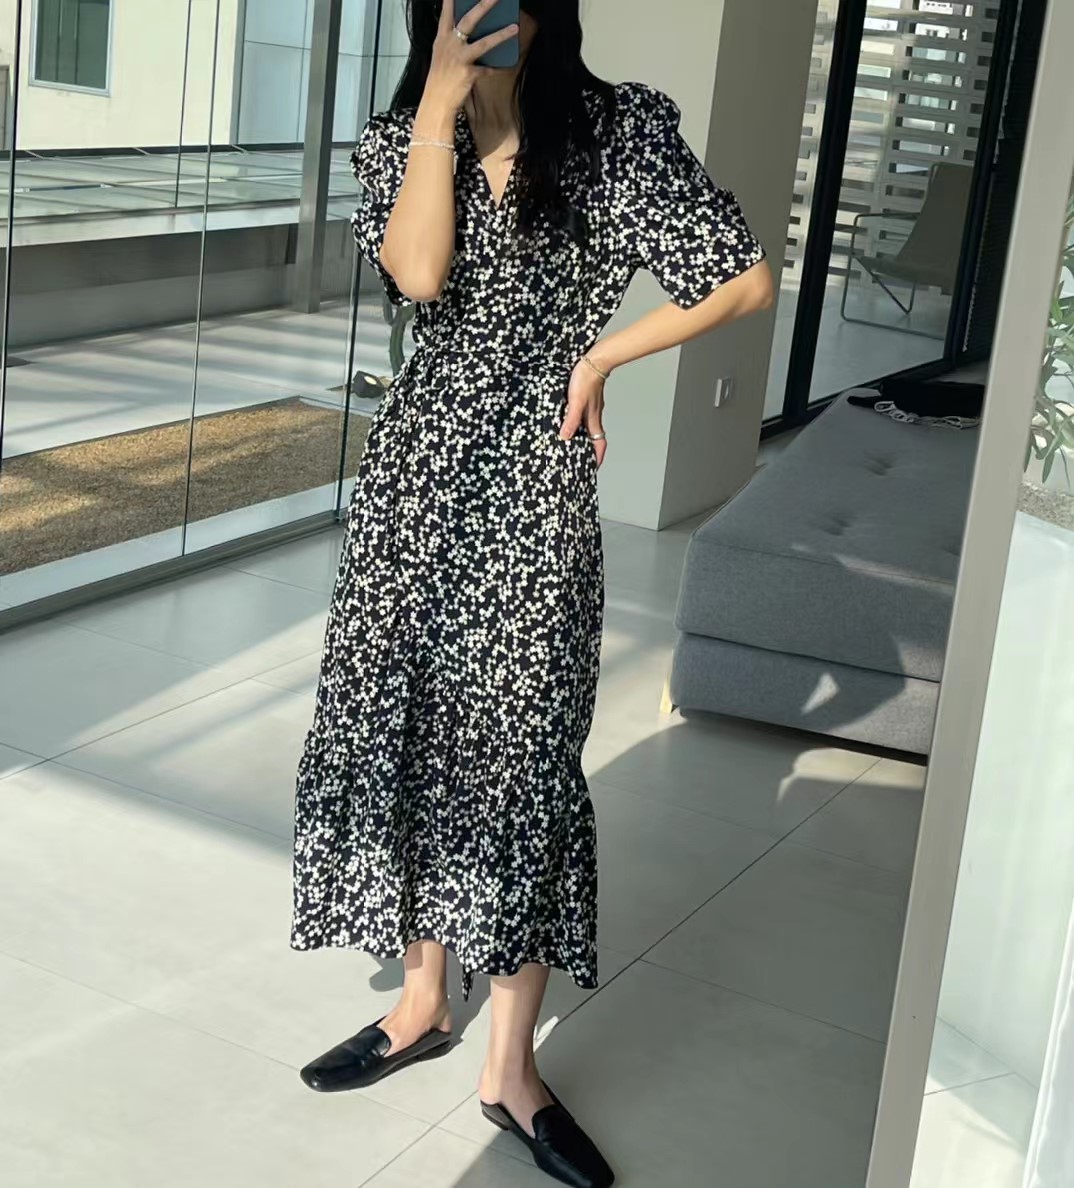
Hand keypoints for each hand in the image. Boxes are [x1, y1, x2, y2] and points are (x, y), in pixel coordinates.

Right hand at [421, 0, 518, 115]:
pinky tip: (505, 66)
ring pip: (484, 43)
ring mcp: (459, 59)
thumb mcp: (442, 56)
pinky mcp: (468, 74)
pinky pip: (488, 70)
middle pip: (468, 20)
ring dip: (501, 35)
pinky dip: (496, 68)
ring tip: (515, 27)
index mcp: (441, 39)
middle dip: (483, 5)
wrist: (436, 103)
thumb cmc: (440, 79)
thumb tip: (472, 33)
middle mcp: (450, 45)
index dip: (452, 0)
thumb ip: (453, 41)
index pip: (446, 13)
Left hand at [560, 355, 607, 467]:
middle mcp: (593, 416)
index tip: (592, 468)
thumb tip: (565, 438)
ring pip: (587, 427)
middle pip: (593, 438)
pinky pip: (582, 415)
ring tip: (569, 442)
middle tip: (578, 458)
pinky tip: (567, 419)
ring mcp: (591, 407)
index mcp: (593, 420)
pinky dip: (576, 422)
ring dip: (581, 436)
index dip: (597, 457)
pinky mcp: (586, 398)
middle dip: (587, 449)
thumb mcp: (575, 402)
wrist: (594, 359)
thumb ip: (571, 420)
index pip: (599, 444)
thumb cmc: (586, 379)